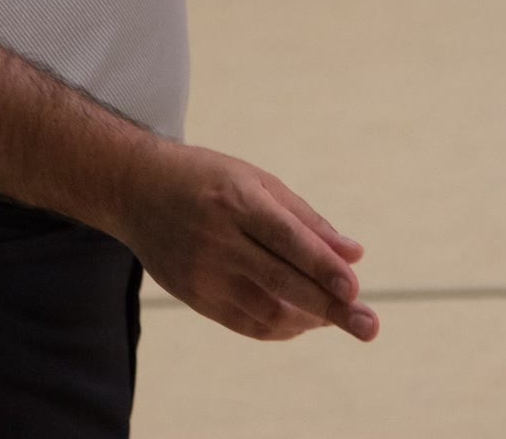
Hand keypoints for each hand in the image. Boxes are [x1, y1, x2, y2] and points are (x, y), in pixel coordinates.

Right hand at [117, 139, 378, 343]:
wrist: (136, 189)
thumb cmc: (208, 178)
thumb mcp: (255, 180)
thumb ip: (305, 218)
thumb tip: (355, 256)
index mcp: (236, 199)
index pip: (287, 239)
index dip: (322, 266)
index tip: (355, 288)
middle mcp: (218, 237)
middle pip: (282, 282)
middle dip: (329, 307)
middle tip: (368, 324)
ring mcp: (203, 271)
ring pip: (267, 310)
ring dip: (308, 319)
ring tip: (336, 317)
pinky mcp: (194, 295)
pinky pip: (247, 323)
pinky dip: (281, 328)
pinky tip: (302, 322)